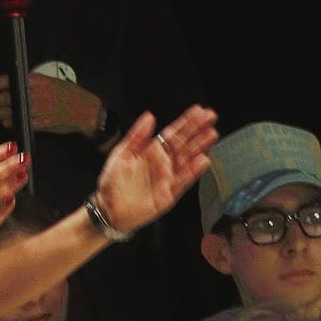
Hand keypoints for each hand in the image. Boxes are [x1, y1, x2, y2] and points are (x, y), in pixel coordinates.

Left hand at [0, 71, 103, 137]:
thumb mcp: (49, 81)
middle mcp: (35, 95)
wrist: (84, 110)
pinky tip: (2, 121)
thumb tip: (10, 84)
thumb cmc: (67, 93)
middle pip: (5, 98)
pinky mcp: (39, 124)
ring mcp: (37, 111)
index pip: (9, 80)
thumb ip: (30, 83)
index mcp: (36, 81)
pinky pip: (19, 123)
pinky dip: (8, 122)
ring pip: (9, 112)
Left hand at [93, 106, 217, 234]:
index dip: (186, 122)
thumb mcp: (121, 154)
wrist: (109, 209)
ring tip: (211, 134)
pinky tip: (203, 160)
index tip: (198, 110)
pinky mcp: (169, 193)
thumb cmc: (112, 182)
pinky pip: (183, 180)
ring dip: (199, 147)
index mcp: (151, 151)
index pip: (172, 134)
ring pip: (187, 159)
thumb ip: (136, 136)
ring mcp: (167, 177)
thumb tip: (149, 116)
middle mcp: (162, 163)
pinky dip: (193, 171)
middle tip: (211, 116)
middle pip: (184, 143)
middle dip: (198, 130)